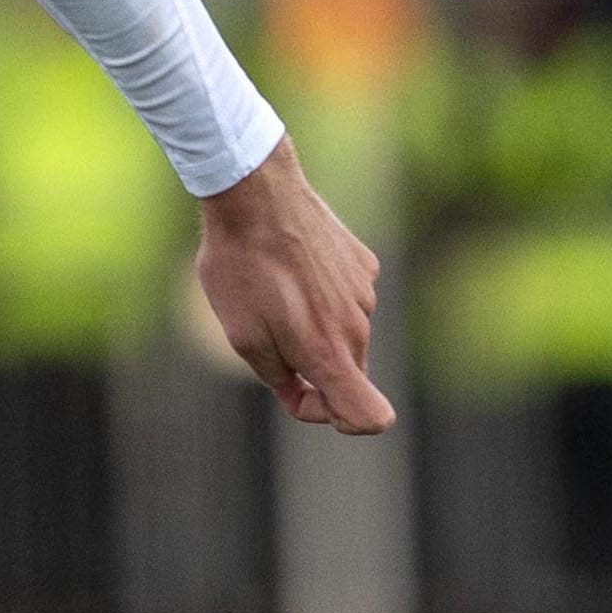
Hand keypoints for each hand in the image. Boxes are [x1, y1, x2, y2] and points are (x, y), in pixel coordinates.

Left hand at [192, 140, 394, 432]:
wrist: (256, 193)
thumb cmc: (240, 268)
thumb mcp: (243, 338)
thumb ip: (279, 377)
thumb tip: (300, 391)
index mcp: (329, 353)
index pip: (371, 417)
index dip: (334, 419)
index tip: (300, 393)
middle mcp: (358, 327)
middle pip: (347, 374)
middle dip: (312, 369)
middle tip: (266, 336)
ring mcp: (365, 293)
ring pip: (345, 334)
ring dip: (314, 327)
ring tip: (273, 291)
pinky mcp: (364, 264)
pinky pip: (347, 298)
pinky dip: (323, 296)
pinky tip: (291, 267)